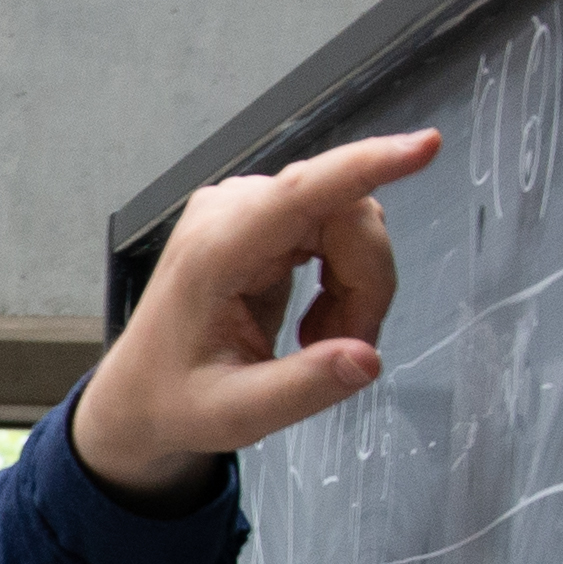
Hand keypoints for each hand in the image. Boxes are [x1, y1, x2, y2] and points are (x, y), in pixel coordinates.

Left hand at [69, 129, 442, 508]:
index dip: (366, 166)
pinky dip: (344, 281)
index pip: (300, 192)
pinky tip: (313, 325)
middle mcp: (229, 213)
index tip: (425, 147)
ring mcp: (245, 208)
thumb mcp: (235, 416)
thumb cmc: (175, 402)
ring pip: (351, 220)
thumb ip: (302, 389)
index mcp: (213, 253)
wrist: (137, 395)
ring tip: (318, 344)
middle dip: (367, 283)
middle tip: (347, 349)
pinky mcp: (262, 216)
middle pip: (346, 213)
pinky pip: (337, 228)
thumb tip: (368, 358)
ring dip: (358, 286)